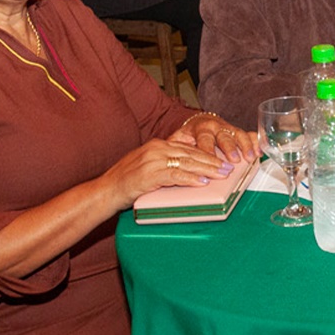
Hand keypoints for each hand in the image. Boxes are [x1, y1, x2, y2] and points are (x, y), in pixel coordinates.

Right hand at [99, 139, 232, 209]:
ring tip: (222, 174)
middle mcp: (157, 148)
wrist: (105, 190)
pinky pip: (176, 175)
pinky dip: (191, 179)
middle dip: (213, 161)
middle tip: (229, 167)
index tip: (223, 159)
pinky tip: (203, 182)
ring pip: (187, 163)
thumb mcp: (148, 165)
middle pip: (192, 154)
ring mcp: (153, 160)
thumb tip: (189, 168)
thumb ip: (167, 162)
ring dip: (207, 169)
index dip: (208, 154)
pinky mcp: (150, 174)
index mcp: (158, 144)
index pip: (189, 147)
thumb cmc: (127, 181)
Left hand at [170, 112, 256, 161]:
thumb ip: (174, 149)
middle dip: (229, 148)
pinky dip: (255, 142)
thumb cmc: (187, 136)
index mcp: (199, 128)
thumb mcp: (177, 141)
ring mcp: (228, 127)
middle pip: (223, 136)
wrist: (197, 122)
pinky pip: (249, 134)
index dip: (208, 151)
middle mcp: (215, 126)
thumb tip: (167, 162)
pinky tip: (260, 150)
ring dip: (245, 146)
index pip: (204, 139)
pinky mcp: (237, 131)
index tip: (210, 163)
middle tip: (233, 160)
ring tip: (250, 157)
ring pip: (238, 134)